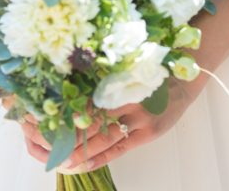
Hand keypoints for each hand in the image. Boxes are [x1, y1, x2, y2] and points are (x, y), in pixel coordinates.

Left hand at [20, 80, 198, 174]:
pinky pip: (119, 148)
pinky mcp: (148, 133)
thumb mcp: (127, 65)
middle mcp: (127, 97)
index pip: (85, 96)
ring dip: (79, 149)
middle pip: (90, 119)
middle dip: (68, 133)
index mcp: (119, 78)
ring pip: (102, 137)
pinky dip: (99, 157)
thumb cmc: (151, 69)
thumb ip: (104, 76)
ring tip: (59, 159)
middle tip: (45, 143)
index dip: (66, 109)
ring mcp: (139, 117)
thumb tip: (69, 83)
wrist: (184, 78)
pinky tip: (82, 163)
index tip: (44, 117)